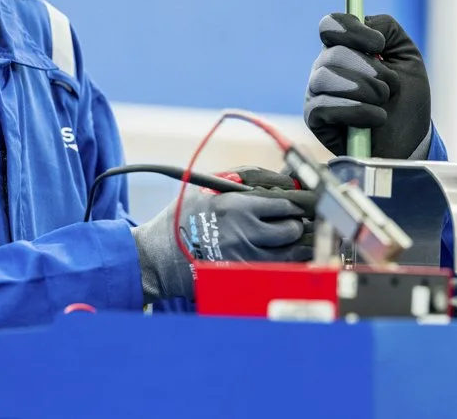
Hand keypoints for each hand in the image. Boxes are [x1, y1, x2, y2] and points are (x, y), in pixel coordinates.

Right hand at [132, 183, 313, 303]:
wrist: (158, 256)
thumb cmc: (183, 217)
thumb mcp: (209, 186)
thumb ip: (246, 177)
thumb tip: (281, 179)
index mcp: (238, 207)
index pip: (285, 205)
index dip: (296, 204)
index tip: (297, 205)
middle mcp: (245, 234)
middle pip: (292, 230)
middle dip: (296, 224)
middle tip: (293, 223)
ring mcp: (245, 260)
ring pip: (290, 255)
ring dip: (296, 246)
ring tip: (292, 241)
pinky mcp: (242, 279)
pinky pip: (277, 273)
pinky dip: (285, 265)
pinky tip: (280, 258)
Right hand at [304, 13, 431, 158]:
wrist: (410, 141)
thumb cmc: (407, 100)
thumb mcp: (407, 56)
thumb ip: (387, 29)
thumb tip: (364, 21)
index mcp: (345, 48)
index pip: (330, 25)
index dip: (352, 30)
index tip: (378, 45)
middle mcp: (326, 66)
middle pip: (332, 52)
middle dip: (369, 70)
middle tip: (390, 86)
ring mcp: (317, 92)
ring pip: (324, 77)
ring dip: (363, 89)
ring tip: (383, 102)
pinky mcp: (315, 118)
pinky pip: (323, 106)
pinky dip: (356, 111)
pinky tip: (376, 119)